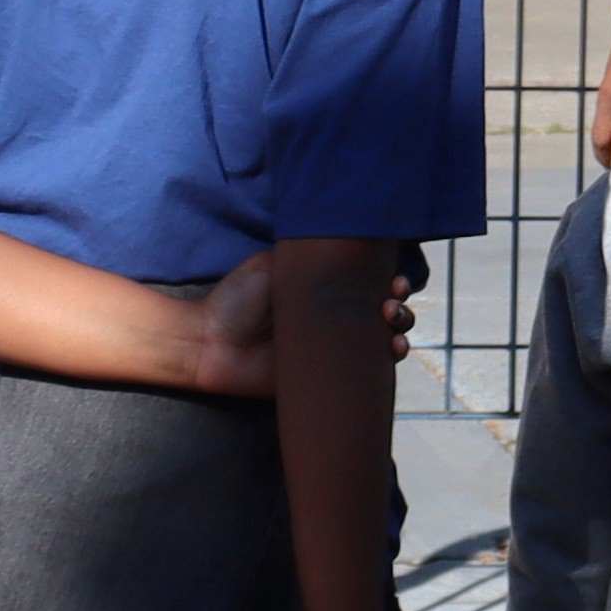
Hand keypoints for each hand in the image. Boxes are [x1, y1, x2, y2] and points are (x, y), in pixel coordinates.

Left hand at [174, 250, 417, 395]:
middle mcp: (332, 317)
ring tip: (392, 321)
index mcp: (323, 289)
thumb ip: (308, 254)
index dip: (389, 280)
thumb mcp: (274, 264)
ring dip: (400, 327)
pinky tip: (394, 350)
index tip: (396, 279)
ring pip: (382, 338)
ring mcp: (332, 347)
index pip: (368, 283)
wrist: (210, 342)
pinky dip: (386, 360)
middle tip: (391, 301)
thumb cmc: (236, 299)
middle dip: (399, 303)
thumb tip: (349, 233)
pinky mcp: (326, 376)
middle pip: (383, 309)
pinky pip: (364, 370)